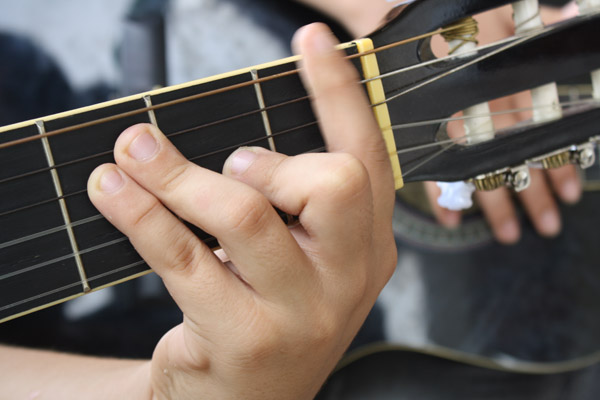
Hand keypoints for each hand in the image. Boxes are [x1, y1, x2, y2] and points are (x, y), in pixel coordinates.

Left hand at [87, 23, 396, 399]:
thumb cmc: (270, 313)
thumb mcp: (302, 260)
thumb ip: (292, 203)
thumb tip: (241, 144)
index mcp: (370, 248)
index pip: (366, 157)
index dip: (340, 93)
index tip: (310, 38)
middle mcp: (349, 279)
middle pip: (326, 181)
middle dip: (263, 160)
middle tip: (228, 166)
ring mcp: (302, 313)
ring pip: (244, 214)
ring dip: (176, 174)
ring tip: (133, 153)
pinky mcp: (245, 338)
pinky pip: (185, 258)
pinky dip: (143, 214)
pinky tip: (113, 191)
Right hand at [426, 3, 581, 243]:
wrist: (401, 27)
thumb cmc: (451, 24)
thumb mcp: (500, 19)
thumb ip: (534, 26)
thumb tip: (569, 19)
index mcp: (496, 85)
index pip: (532, 131)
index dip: (554, 163)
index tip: (571, 191)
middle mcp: (474, 112)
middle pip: (507, 160)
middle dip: (529, 196)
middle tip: (547, 226)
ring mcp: (447, 127)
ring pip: (475, 172)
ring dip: (494, 206)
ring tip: (510, 233)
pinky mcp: (419, 135)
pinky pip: (427, 171)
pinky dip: (439, 198)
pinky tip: (450, 220)